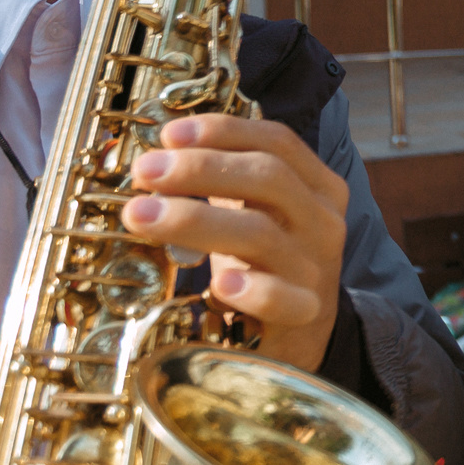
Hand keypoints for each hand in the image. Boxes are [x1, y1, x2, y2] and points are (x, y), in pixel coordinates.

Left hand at [123, 114, 347, 370]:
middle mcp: (323, 222)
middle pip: (269, 178)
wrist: (302, 332)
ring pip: (260, 233)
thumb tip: (155, 154)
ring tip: (140, 216)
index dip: (224, 132)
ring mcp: (316, 268)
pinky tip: (218, 283)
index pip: (278, 142)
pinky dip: (251, 288)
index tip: (169, 135)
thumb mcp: (254, 213)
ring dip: (193, 220)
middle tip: (145, 172)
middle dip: (199, 169)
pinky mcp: (304, 314)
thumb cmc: (265, 263)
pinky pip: (281, 298)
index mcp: (317, 187)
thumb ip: (221, 181)